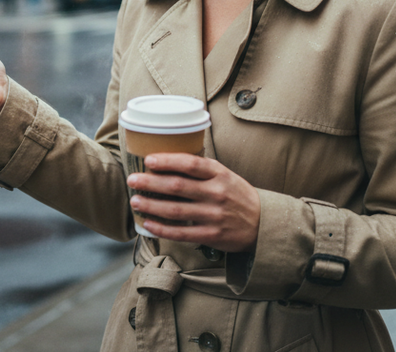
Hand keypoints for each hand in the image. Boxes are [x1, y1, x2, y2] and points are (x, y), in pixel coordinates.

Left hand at [127, 154, 260, 252]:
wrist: (263, 223)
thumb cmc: (237, 195)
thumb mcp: (225, 175)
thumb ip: (202, 170)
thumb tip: (167, 161)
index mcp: (220, 174)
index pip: (191, 164)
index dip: (167, 161)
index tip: (148, 160)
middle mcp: (217, 194)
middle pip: (178, 186)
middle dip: (151, 182)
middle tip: (132, 180)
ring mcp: (214, 216)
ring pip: (176, 210)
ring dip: (152, 206)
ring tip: (135, 201)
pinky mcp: (212, 235)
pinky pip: (182, 233)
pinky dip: (163, 229)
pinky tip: (149, 224)